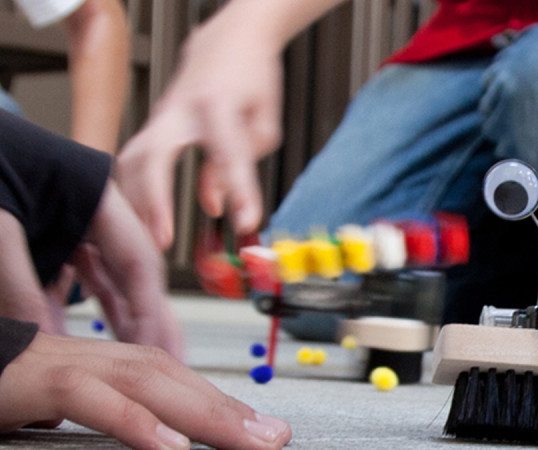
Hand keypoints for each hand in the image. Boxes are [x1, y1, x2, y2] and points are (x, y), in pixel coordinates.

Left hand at [0, 181, 183, 358]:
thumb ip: (19, 284)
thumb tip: (41, 340)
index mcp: (96, 195)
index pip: (139, 260)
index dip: (151, 310)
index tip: (158, 349)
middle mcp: (90, 212)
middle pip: (130, 275)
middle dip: (146, 321)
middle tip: (165, 362)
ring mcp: (66, 226)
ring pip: (103, 282)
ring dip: (116, 321)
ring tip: (130, 358)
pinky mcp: (42, 239)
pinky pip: (65, 283)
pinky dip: (69, 312)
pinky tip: (77, 341)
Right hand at [0, 332, 291, 448]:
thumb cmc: (16, 391)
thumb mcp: (80, 408)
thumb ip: (122, 416)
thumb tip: (167, 436)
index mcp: (116, 366)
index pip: (182, 384)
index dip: (225, 405)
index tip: (264, 430)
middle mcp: (105, 360)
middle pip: (179, 381)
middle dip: (229, 410)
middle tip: (274, 437)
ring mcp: (76, 366)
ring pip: (151, 384)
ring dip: (203, 413)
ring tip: (247, 441)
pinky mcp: (44, 382)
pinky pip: (96, 400)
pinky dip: (136, 421)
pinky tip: (170, 446)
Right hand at [116, 1, 284, 248]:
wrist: (229, 41)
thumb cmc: (251, 79)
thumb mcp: (263, 122)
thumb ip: (242, 164)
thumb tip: (217, 206)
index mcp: (219, 105)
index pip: (228, 154)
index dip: (238, 191)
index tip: (246, 222)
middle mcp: (181, 110)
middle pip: (154, 156)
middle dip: (154, 201)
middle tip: (162, 241)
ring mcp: (160, 116)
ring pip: (132, 161)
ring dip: (136, 204)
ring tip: (147, 244)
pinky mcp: (151, 126)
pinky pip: (131, 163)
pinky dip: (131, 193)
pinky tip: (140, 223)